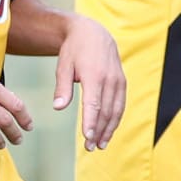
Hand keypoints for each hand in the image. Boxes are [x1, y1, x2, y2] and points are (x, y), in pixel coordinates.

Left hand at [54, 15, 124, 150]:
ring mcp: (118, 81)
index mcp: (94, 75)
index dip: (91, 122)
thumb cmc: (74, 50)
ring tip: (101, 145)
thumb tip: (58, 107)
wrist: (93, 32)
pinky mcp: (122, 82)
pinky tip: (108, 130)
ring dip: (109, 129)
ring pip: (116, 110)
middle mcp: (109, 79)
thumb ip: (62, 87)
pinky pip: (120, 104)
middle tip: (90, 147)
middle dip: (99, 131)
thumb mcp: (63, 66)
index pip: (93, 104)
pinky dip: (115, 119)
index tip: (87, 138)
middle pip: (106, 111)